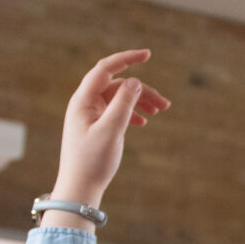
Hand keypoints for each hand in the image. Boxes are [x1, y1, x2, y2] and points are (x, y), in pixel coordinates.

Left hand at [47, 50, 169, 228]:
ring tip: (159, 112)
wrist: (79, 188)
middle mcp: (85, 104)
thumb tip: (134, 80)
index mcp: (83, 100)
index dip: (126, 58)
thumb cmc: (92, 161)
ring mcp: (90, 115)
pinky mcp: (95, 126)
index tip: (148, 54)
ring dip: (140, 102)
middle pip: (117, 85)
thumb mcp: (111, 130)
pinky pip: (116, 110)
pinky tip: (143, 123)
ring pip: (119, 98)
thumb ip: (123, 103)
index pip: (106, 69)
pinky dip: (132, 113)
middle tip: (165, 105)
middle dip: (141, 90)